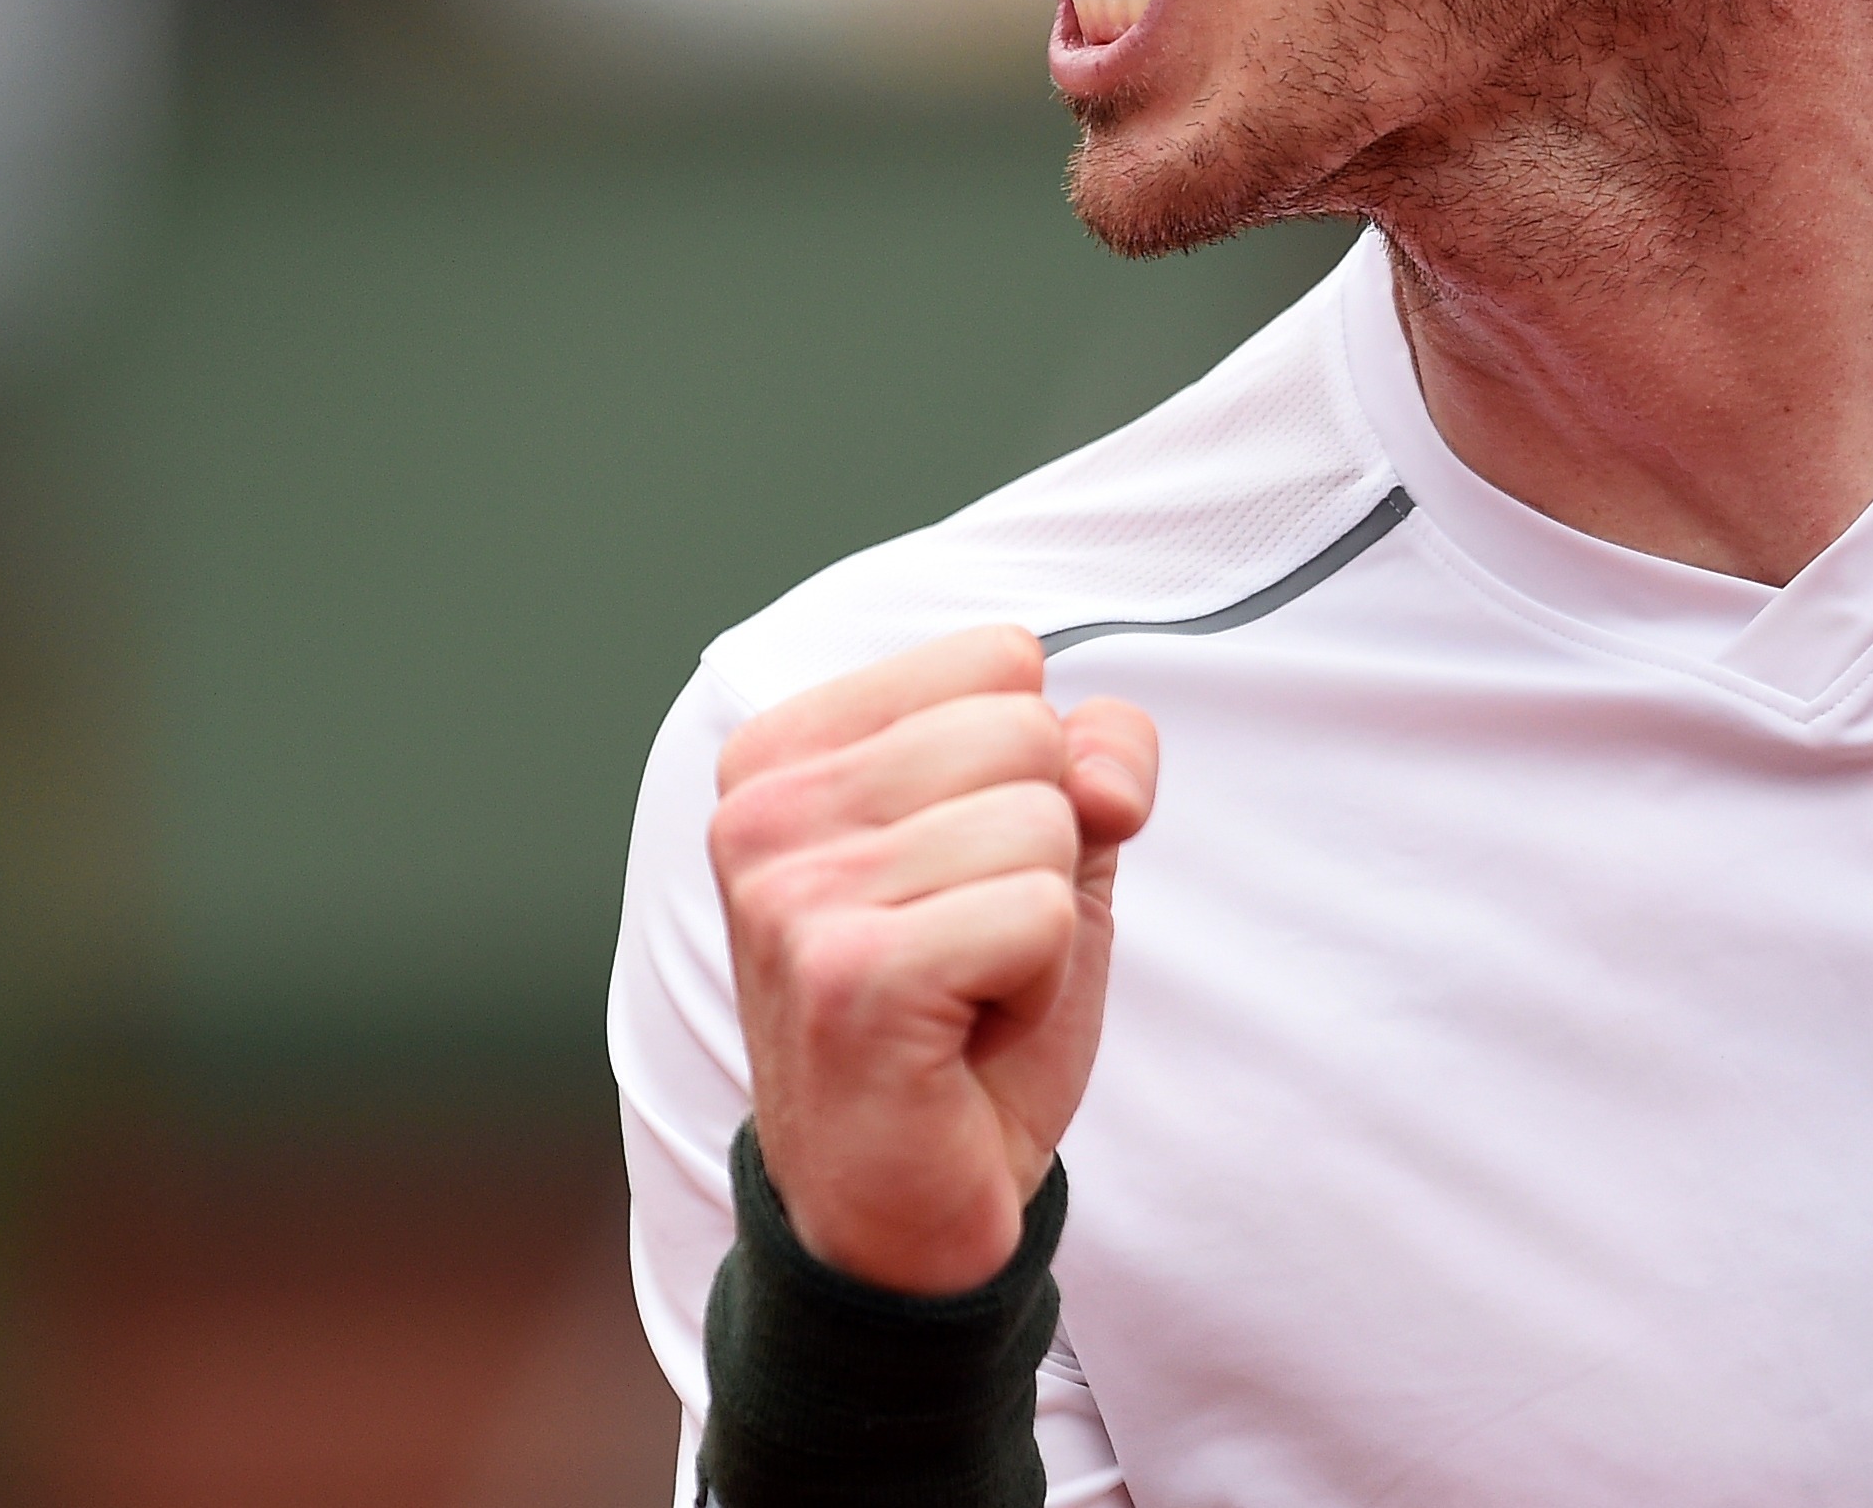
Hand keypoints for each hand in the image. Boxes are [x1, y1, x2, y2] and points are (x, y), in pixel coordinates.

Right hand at [710, 624, 1159, 1293]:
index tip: (962, 877)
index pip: (997, 657)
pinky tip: (965, 1037)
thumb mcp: (1042, 856)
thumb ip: (1085, 764)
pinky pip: (1040, 911)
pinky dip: (1040, 986)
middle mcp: (763, 809)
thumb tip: (1109, 770)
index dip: (1034, 774)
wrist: (905, 1215)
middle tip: (969, 948)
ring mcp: (792, 893)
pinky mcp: (847, 976)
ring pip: (1042, 819)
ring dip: (1040, 927)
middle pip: (1024, 728)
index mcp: (784, 753)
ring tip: (965, 993)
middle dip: (1043, 850)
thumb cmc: (963, 1023)